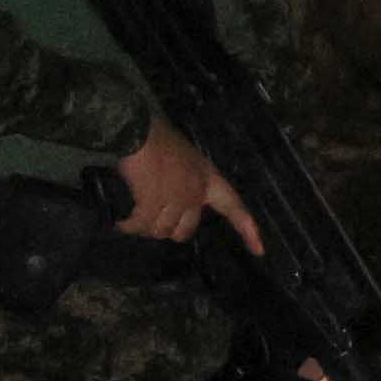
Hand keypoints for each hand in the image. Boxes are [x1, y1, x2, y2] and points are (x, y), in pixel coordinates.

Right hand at [110, 123, 258, 248]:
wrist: (138, 129)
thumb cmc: (158, 138)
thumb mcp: (186, 159)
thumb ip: (187, 181)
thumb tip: (170, 206)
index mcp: (208, 178)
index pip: (233, 206)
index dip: (247, 229)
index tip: (259, 250)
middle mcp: (196, 192)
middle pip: (185, 229)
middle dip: (168, 230)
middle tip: (152, 222)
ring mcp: (176, 198)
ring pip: (161, 229)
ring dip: (145, 227)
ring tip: (132, 219)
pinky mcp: (153, 201)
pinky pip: (141, 225)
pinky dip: (130, 226)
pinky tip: (121, 224)